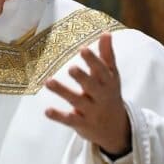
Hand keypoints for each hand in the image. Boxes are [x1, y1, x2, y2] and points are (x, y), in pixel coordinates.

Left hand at [44, 32, 130, 155]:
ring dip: (63, 91)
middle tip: (71, 68)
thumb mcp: (111, 77)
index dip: (93, 61)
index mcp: (108, 83)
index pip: (102, 71)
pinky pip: (69, 120)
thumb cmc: (110, 95)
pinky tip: (47, 111)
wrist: (116, 129)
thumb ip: (107, 56)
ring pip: (76, 101)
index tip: (83, 49)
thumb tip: (105, 33)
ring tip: (48, 82)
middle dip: (82, 78)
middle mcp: (100, 97)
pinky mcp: (81, 124)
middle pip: (92, 86)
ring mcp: (91, 111)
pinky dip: (59, 116)